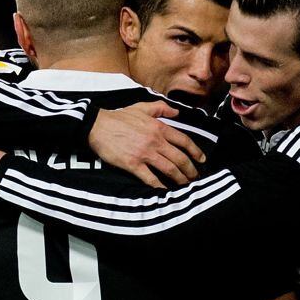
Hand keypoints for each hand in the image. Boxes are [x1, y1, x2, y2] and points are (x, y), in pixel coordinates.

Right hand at [89, 101, 205, 188]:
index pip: (184, 141)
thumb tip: (177, 111)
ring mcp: (145, 154)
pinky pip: (150, 178)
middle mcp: (155, 141)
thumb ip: (161, 108)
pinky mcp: (133, 164)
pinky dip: (160, 186)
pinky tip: (166, 192)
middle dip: (191, 170)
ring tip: (185, 185)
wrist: (97, 126)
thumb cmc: (119, 117)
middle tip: (195, 177)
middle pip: (180, 158)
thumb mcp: (142, 107)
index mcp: (159, 127)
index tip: (202, 160)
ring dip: (180, 179)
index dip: (196, 152)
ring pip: (169, 169)